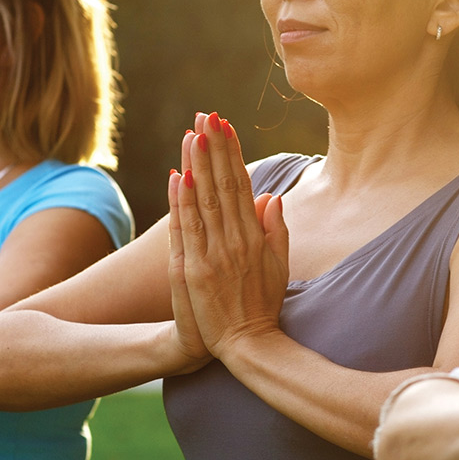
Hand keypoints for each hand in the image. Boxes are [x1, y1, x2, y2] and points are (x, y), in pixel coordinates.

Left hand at [169, 112, 289, 360]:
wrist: (248, 344)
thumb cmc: (263, 305)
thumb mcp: (279, 266)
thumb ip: (275, 230)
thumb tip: (272, 197)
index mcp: (255, 236)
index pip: (242, 185)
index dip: (232, 154)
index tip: (225, 127)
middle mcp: (236, 240)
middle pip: (223, 185)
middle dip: (214, 148)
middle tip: (206, 116)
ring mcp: (214, 254)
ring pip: (205, 200)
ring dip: (198, 164)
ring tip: (191, 133)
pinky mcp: (195, 270)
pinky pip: (188, 228)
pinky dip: (182, 201)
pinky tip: (179, 175)